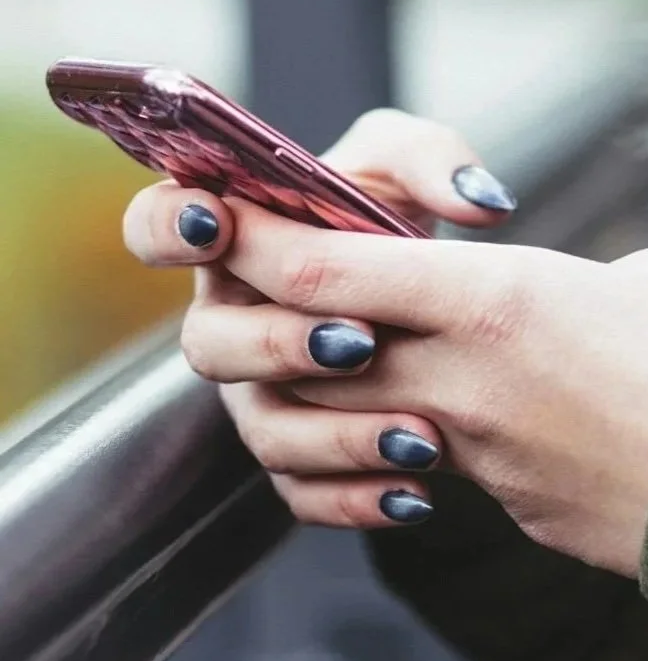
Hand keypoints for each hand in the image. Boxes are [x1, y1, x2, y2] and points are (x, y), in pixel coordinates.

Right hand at [123, 109, 519, 525]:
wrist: (438, 305)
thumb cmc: (396, 217)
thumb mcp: (412, 168)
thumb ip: (433, 161)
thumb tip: (477, 203)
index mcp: (232, 238)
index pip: (158, 227)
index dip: (171, 227)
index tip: (218, 224)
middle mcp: (231, 321)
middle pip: (210, 345)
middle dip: (279, 344)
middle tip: (359, 342)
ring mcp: (257, 395)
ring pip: (265, 430)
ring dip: (336, 435)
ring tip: (419, 436)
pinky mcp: (296, 458)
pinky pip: (305, 493)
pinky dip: (359, 499)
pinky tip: (416, 492)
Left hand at [125, 121, 647, 574]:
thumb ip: (612, 270)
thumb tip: (613, 287)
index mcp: (500, 300)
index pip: (327, 268)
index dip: (261, 240)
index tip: (232, 218)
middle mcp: (466, 382)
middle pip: (311, 352)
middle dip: (277, 320)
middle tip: (286, 290)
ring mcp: (483, 458)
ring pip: (356, 421)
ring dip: (343, 391)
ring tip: (377, 361)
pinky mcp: (514, 510)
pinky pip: (434, 472)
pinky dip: (422, 445)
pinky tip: (468, 425)